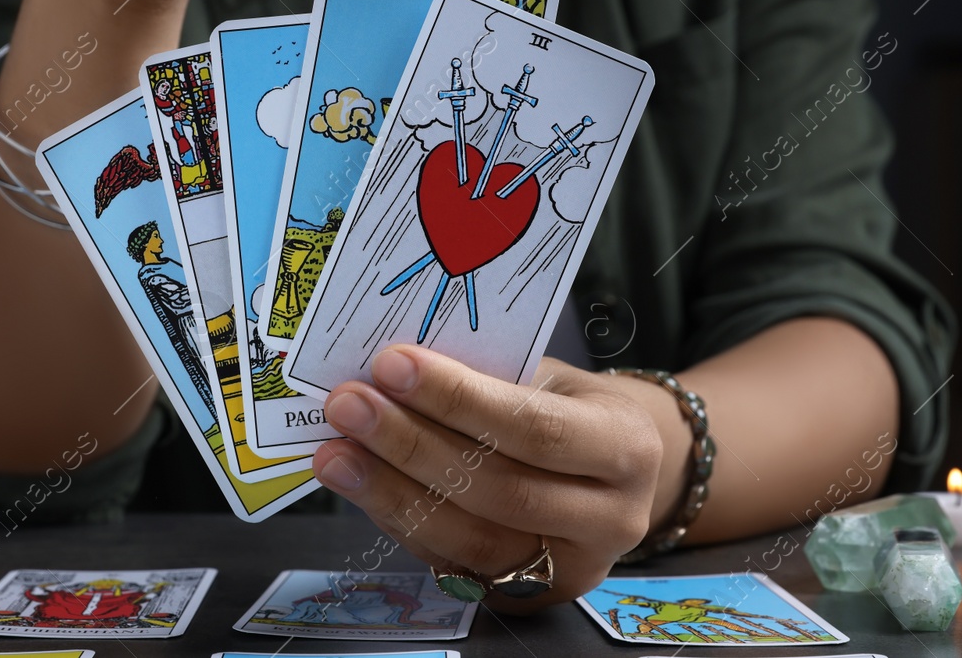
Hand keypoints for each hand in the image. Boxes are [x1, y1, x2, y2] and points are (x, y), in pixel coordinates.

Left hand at [312, 346, 666, 608]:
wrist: (614, 470)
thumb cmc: (566, 407)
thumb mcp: (547, 376)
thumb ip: (486, 376)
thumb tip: (391, 369)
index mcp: (626, 446)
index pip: (533, 426)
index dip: (457, 398)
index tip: (391, 365)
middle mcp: (611, 518)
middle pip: (499, 489)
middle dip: (411, 444)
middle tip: (348, 404)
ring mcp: (571, 568)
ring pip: (471, 539)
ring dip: (391, 492)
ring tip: (336, 451)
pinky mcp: (528, 597)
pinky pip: (454, 564)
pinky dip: (400, 521)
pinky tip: (360, 485)